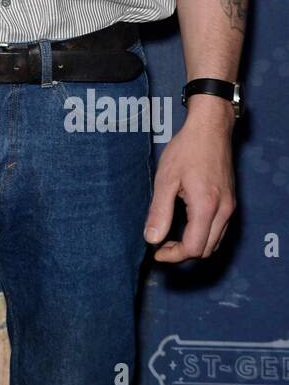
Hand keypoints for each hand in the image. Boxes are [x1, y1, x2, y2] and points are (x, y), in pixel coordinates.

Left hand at [144, 97, 236, 261]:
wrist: (211, 129)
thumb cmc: (187, 149)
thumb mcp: (166, 179)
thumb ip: (159, 211)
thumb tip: (152, 239)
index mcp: (207, 207)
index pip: (194, 248)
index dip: (173, 255)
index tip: (156, 251)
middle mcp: (224, 211)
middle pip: (206, 250)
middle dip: (183, 253)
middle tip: (161, 244)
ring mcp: (231, 207)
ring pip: (215, 242)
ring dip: (195, 245)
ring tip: (171, 236)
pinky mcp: (231, 202)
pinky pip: (220, 230)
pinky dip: (204, 235)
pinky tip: (187, 224)